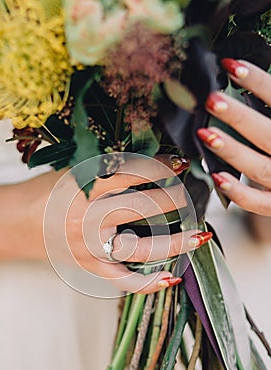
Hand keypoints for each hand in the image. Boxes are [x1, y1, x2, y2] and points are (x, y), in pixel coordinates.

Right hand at [42, 154, 211, 293]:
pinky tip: (171, 278)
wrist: (16, 222)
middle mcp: (88, 218)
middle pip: (143, 209)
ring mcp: (89, 247)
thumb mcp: (74, 173)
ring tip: (200, 236)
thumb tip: (152, 167)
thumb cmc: (48, 192)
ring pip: (140, 248)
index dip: (161, 166)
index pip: (131, 173)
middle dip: (174, 200)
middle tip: (189, 195)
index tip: (181, 162)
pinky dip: (148, 283)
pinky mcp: (89, 267)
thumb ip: (108, 172)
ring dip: (174, 242)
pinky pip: (122, 281)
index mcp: (84, 188)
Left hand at [197, 59, 270, 215]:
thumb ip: (267, 105)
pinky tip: (217, 177)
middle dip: (240, 117)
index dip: (259, 81)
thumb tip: (234, 73)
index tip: (231, 65)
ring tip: (206, 134)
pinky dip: (239, 193)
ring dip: (232, 151)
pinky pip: (259, 203)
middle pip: (269, 134)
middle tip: (211, 100)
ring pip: (260, 167)